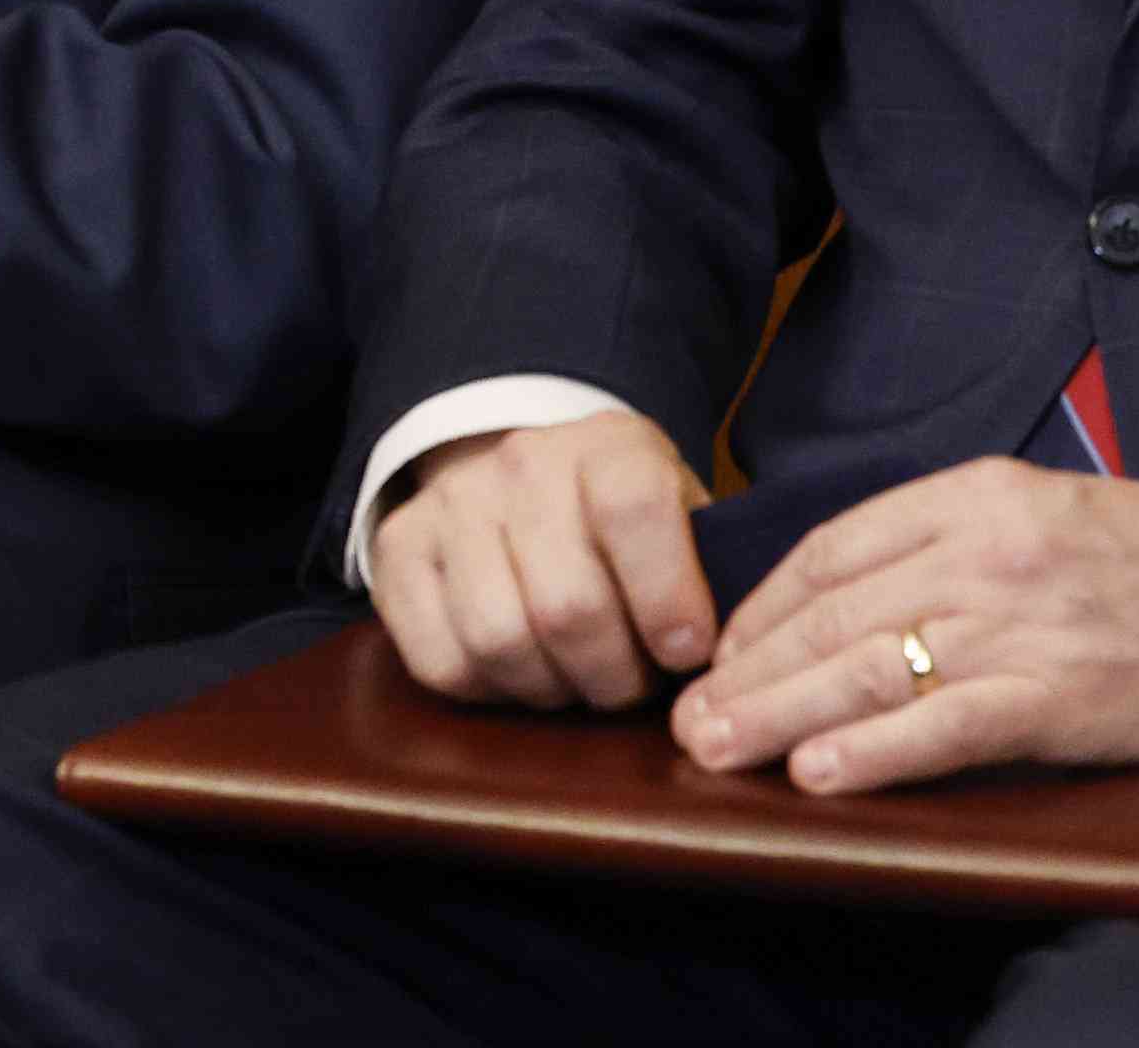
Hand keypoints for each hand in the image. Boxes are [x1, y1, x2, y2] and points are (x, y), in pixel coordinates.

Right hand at [366, 411, 717, 710]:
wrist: (521, 470)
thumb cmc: (626, 520)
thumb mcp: (685, 517)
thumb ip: (713, 573)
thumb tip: (740, 658)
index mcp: (608, 447)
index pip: (635, 510)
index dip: (668, 599)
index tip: (688, 652)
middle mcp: (520, 464)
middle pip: (566, 605)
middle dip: (613, 675)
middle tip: (630, 686)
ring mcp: (449, 505)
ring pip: (499, 639)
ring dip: (551, 689)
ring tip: (576, 682)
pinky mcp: (398, 552)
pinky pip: (440, 660)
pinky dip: (490, 691)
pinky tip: (521, 673)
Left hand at [679, 461, 1138, 792]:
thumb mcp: (1042, 511)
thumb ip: (950, 541)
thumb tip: (849, 598)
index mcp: (975, 496)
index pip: (832, 551)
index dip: (763, 610)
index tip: (721, 656)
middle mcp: (987, 550)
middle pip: (835, 614)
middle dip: (750, 672)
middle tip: (689, 721)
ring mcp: (1025, 622)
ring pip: (872, 668)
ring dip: (783, 717)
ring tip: (722, 750)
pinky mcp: (1067, 693)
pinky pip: (949, 724)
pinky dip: (877, 751)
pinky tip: (822, 774)